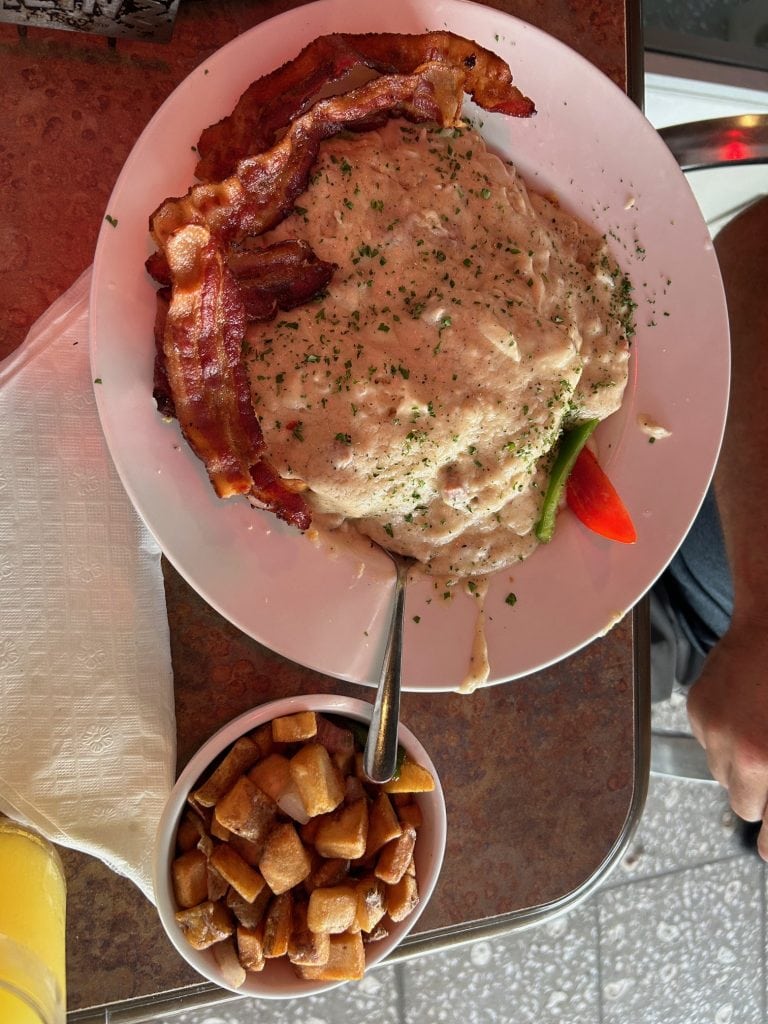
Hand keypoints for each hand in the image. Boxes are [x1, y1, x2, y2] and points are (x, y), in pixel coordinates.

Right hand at [687, 625, 767, 858]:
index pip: (766, 823)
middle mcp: (740, 753)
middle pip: (743, 804)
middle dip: (758, 793)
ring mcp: (714, 731)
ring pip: (722, 772)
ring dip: (738, 762)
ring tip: (759, 728)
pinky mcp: (697, 710)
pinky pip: (707, 741)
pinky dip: (722, 733)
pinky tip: (742, 709)